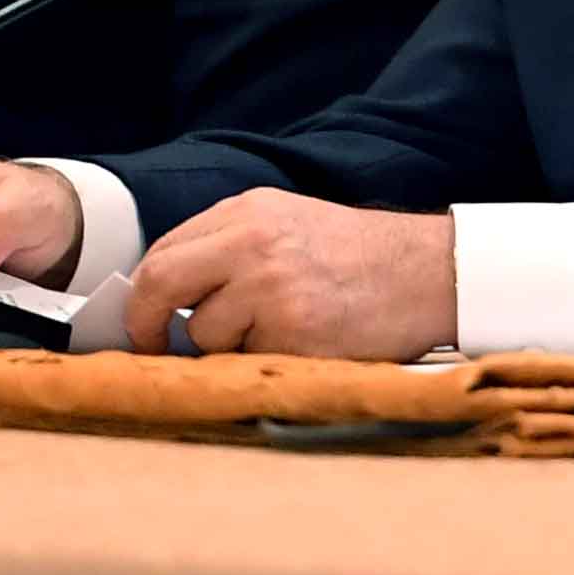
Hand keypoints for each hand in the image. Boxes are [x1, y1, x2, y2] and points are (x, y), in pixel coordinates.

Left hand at [124, 191, 453, 359]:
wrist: (430, 272)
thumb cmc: (359, 257)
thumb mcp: (289, 223)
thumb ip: (229, 247)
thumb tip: (168, 294)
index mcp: (247, 212)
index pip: (164, 251)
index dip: (143, 294)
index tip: (146, 322)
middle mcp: (253, 243)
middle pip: (160, 282)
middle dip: (146, 323)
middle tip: (155, 346)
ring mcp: (272, 288)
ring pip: (204, 333)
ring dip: (227, 347)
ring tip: (278, 332)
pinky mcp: (294, 333)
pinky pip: (246, 361)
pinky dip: (264, 362)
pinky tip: (304, 343)